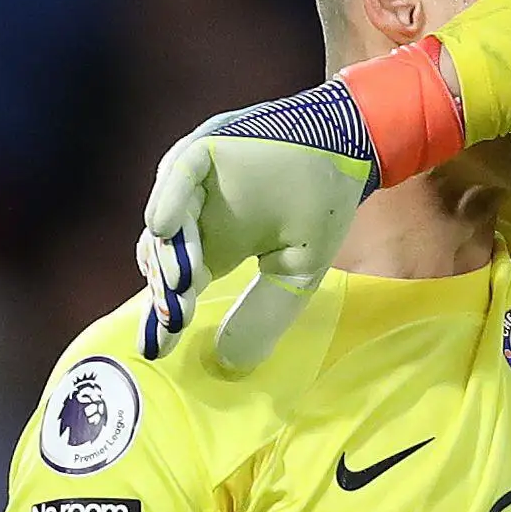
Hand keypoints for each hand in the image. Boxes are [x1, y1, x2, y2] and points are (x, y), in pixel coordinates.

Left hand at [138, 40, 468, 368]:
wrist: (347, 148)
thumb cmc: (321, 207)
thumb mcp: (296, 273)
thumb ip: (264, 313)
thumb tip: (230, 363)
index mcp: (215, 244)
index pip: (180, 284)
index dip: (169, 313)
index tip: (164, 346)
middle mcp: (198, 215)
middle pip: (165, 256)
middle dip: (167, 290)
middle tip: (175, 317)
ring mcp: (197, 183)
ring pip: (167, 221)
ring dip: (167, 253)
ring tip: (177, 285)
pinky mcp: (206, 150)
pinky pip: (180, 173)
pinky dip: (168, 197)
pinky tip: (163, 226)